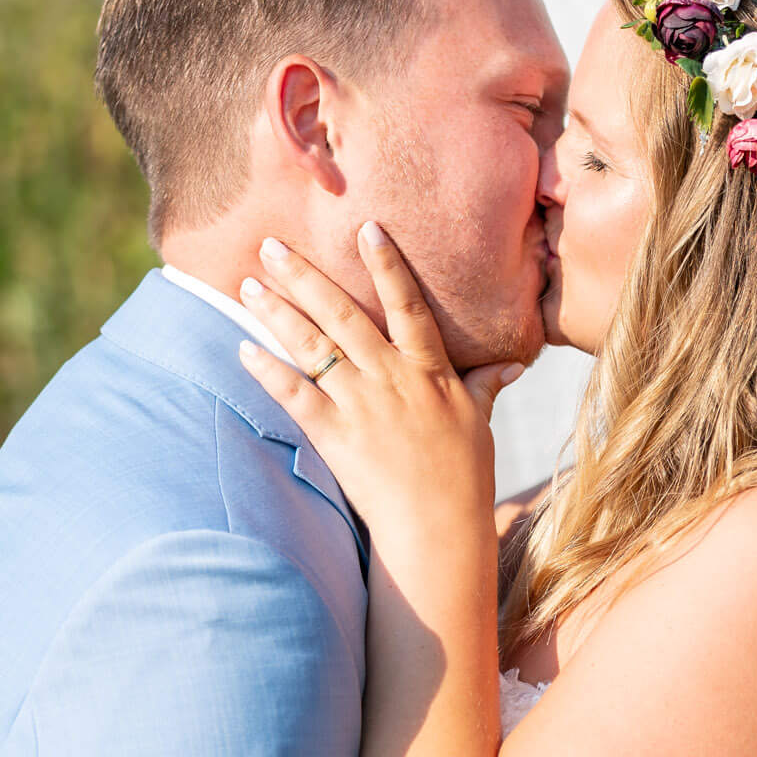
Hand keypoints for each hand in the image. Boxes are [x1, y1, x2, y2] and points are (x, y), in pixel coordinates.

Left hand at [236, 226, 525, 547]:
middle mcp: (391, 379)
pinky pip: (295, 395)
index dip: (387, 264)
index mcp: (429, 372)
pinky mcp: (335, 436)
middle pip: (343, 314)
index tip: (365, 227)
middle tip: (272, 244)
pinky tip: (243, 348)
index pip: (407, 304)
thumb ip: (486, 385)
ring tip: (248, 283)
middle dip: (304, 276)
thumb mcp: (479, 424)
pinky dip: (267, 371)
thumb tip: (513, 363)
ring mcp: (361, 406)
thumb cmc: (464, 479)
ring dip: (277, 311)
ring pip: (313, 346)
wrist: (439, 529)